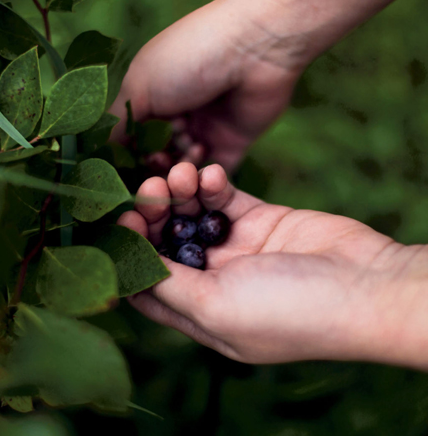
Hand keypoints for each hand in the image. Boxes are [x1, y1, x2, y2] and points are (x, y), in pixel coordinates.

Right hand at [109, 0, 306, 170]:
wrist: (254, 49)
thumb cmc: (188, 59)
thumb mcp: (139, 86)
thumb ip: (118, 123)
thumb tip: (97, 153)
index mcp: (153, 93)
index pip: (133, 135)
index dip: (128, 153)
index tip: (123, 167)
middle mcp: (178, 112)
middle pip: (158, 153)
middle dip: (154, 164)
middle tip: (157, 163)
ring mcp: (207, 128)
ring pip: (184, 166)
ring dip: (179, 169)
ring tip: (184, 156)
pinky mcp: (234, 142)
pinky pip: (215, 171)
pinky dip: (205, 176)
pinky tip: (201, 165)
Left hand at [118, 162, 427, 367]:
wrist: (363, 284)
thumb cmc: (290, 310)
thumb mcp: (218, 307)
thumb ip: (168, 286)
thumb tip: (126, 267)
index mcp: (203, 313)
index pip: (149, 286)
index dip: (129, 256)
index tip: (121, 223)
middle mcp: (215, 280)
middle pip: (167, 244)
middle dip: (152, 216)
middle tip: (147, 189)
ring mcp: (238, 248)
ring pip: (192, 216)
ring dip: (179, 193)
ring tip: (179, 174)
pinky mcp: (259, 219)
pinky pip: (223, 197)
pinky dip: (210, 184)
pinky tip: (206, 172)